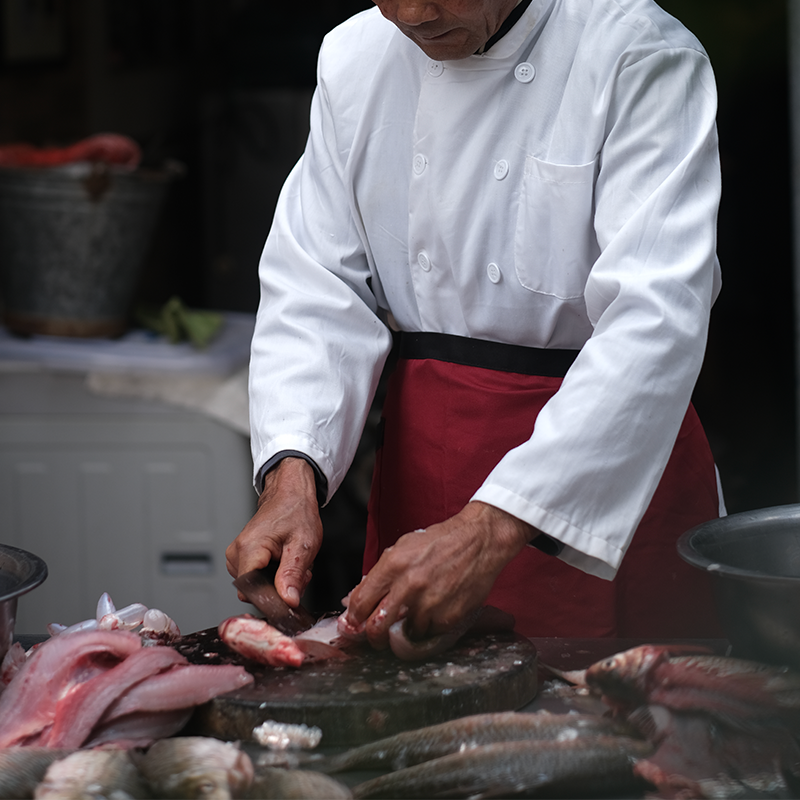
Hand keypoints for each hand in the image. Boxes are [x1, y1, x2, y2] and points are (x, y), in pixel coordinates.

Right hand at [225, 458, 322, 607]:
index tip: (289, 598)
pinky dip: (273, 575)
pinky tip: (284, 562)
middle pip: (253, 591)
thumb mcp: (302, 545)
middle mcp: (237, 553)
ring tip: (293, 563)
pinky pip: (255, 577)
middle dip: (279, 589)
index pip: (250, 591)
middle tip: (300, 573)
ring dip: (278, 582)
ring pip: (255, 586)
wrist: (290, 494)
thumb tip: (287, 600)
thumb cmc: (296, 511)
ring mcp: (237, 555)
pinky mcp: (241, 556)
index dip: (271, 598)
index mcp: (249, 549)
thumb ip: (293, 575)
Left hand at [344, 501, 534, 648]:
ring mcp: (430, 603)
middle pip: (376, 628)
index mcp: (394, 564)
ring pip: (405, 634)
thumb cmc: (440, 542)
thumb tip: (353, 600)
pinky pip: (430, 634)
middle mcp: (409, 585)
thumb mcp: (403, 548)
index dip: (354, 619)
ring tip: (419, 611)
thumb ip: (378, 575)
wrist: (479, 541)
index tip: (355, 625)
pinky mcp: (449, 617)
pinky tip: (437, 608)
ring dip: (408, 629)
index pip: (361, 603)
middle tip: (378, 637)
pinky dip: (430, 626)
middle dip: (373, 637)